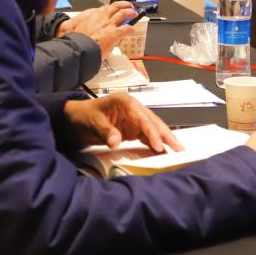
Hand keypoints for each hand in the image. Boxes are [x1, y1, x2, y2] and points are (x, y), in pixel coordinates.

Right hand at [57, 2, 136, 58]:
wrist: (79, 49)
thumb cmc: (77, 42)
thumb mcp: (78, 30)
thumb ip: (83, 28)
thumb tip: (84, 31)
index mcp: (92, 16)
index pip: (105, 8)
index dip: (111, 8)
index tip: (114, 9)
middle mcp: (102, 18)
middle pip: (116, 6)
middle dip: (124, 5)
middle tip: (129, 6)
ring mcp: (109, 25)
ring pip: (123, 13)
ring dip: (130, 12)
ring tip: (134, 13)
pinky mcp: (114, 33)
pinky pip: (126, 28)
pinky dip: (130, 29)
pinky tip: (132, 30)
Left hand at [64, 93, 182, 151]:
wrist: (75, 118)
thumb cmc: (84, 115)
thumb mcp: (93, 122)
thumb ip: (106, 131)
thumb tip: (116, 142)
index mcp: (126, 103)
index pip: (144, 119)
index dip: (153, 133)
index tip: (159, 146)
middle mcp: (134, 110)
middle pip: (154, 122)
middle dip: (167, 135)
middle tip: (179, 148)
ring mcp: (134, 120)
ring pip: (153, 129)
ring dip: (164, 140)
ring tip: (177, 151)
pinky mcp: (132, 129)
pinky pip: (146, 136)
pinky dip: (154, 144)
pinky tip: (162, 152)